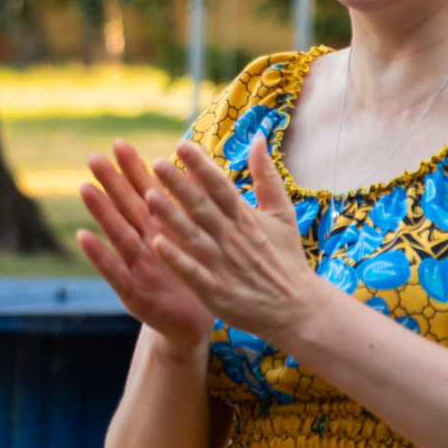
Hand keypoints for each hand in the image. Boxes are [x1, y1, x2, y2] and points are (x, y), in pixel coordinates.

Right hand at [74, 139, 213, 347]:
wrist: (196, 326)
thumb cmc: (199, 279)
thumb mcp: (202, 241)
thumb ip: (197, 209)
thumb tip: (202, 171)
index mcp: (163, 231)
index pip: (146, 194)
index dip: (132, 170)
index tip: (119, 143)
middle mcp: (145, 245)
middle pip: (126, 208)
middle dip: (110, 183)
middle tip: (93, 157)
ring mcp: (137, 269)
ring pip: (117, 235)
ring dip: (100, 212)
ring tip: (85, 189)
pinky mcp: (134, 295)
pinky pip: (115, 273)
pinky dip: (100, 256)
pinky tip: (85, 237)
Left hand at [142, 137, 329, 351]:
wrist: (297, 308)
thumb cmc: (286, 258)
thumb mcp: (283, 214)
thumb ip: (267, 177)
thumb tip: (259, 138)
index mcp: (246, 218)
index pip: (221, 186)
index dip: (201, 165)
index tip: (182, 145)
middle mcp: (234, 238)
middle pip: (203, 207)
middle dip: (180, 184)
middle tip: (157, 162)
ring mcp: (224, 264)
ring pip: (194, 236)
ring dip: (172, 216)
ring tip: (149, 196)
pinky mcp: (217, 291)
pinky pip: (193, 273)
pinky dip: (176, 259)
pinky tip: (157, 244)